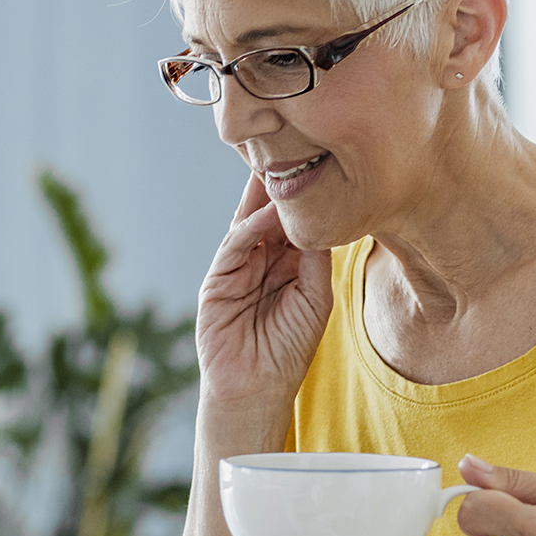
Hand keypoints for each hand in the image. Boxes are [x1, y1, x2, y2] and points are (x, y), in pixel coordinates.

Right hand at [195, 173, 332, 418]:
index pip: (292, 222)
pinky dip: (250, 228)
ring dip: (263, 197)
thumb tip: (318, 218)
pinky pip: (234, 246)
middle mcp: (259, 261)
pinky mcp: (216, 282)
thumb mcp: (314, 298)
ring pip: (248, 223)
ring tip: (280, 165)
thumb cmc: (288, 350)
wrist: (257, 390)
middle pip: (268, 214)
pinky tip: (269, 212)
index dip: (302, 196)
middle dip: (277, 185)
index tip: (318, 162)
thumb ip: (313, 259)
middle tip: (291, 145)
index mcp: (284, 265)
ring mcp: (235, 269)